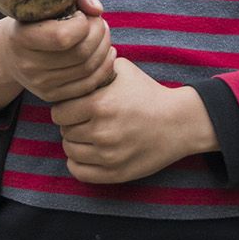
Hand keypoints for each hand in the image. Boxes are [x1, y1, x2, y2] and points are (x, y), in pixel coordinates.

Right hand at [0, 0, 114, 102]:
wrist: (11, 52)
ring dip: (104, 48)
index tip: (80, 14)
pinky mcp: (51, 96)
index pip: (63, 37)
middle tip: (99, 22)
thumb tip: (97, 10)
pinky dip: (105, 67)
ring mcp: (39, 84)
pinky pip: (88, 85)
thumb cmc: (36, 17)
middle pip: (80, 53)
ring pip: (88, 69)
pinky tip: (106, 52)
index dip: (82, 23)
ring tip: (102, 34)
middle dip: (99, 33)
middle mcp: (27, 65)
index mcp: (21, 37)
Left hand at [50, 58, 216, 183]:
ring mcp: (108, 155)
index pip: (59, 112)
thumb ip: (95, 68)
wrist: (179, 123)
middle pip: (64, 131)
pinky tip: (88, 152)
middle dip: (71, 124)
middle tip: (83, 120)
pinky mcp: (115, 173)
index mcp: (100, 105)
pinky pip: (80, 172)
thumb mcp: (123, 70)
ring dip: (75, 142)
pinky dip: (78, 163)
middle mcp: (101, 132)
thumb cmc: (148, 94)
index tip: (74, 106)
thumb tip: (74, 66)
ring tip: (87, 135)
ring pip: (70, 151)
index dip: (65, 108)